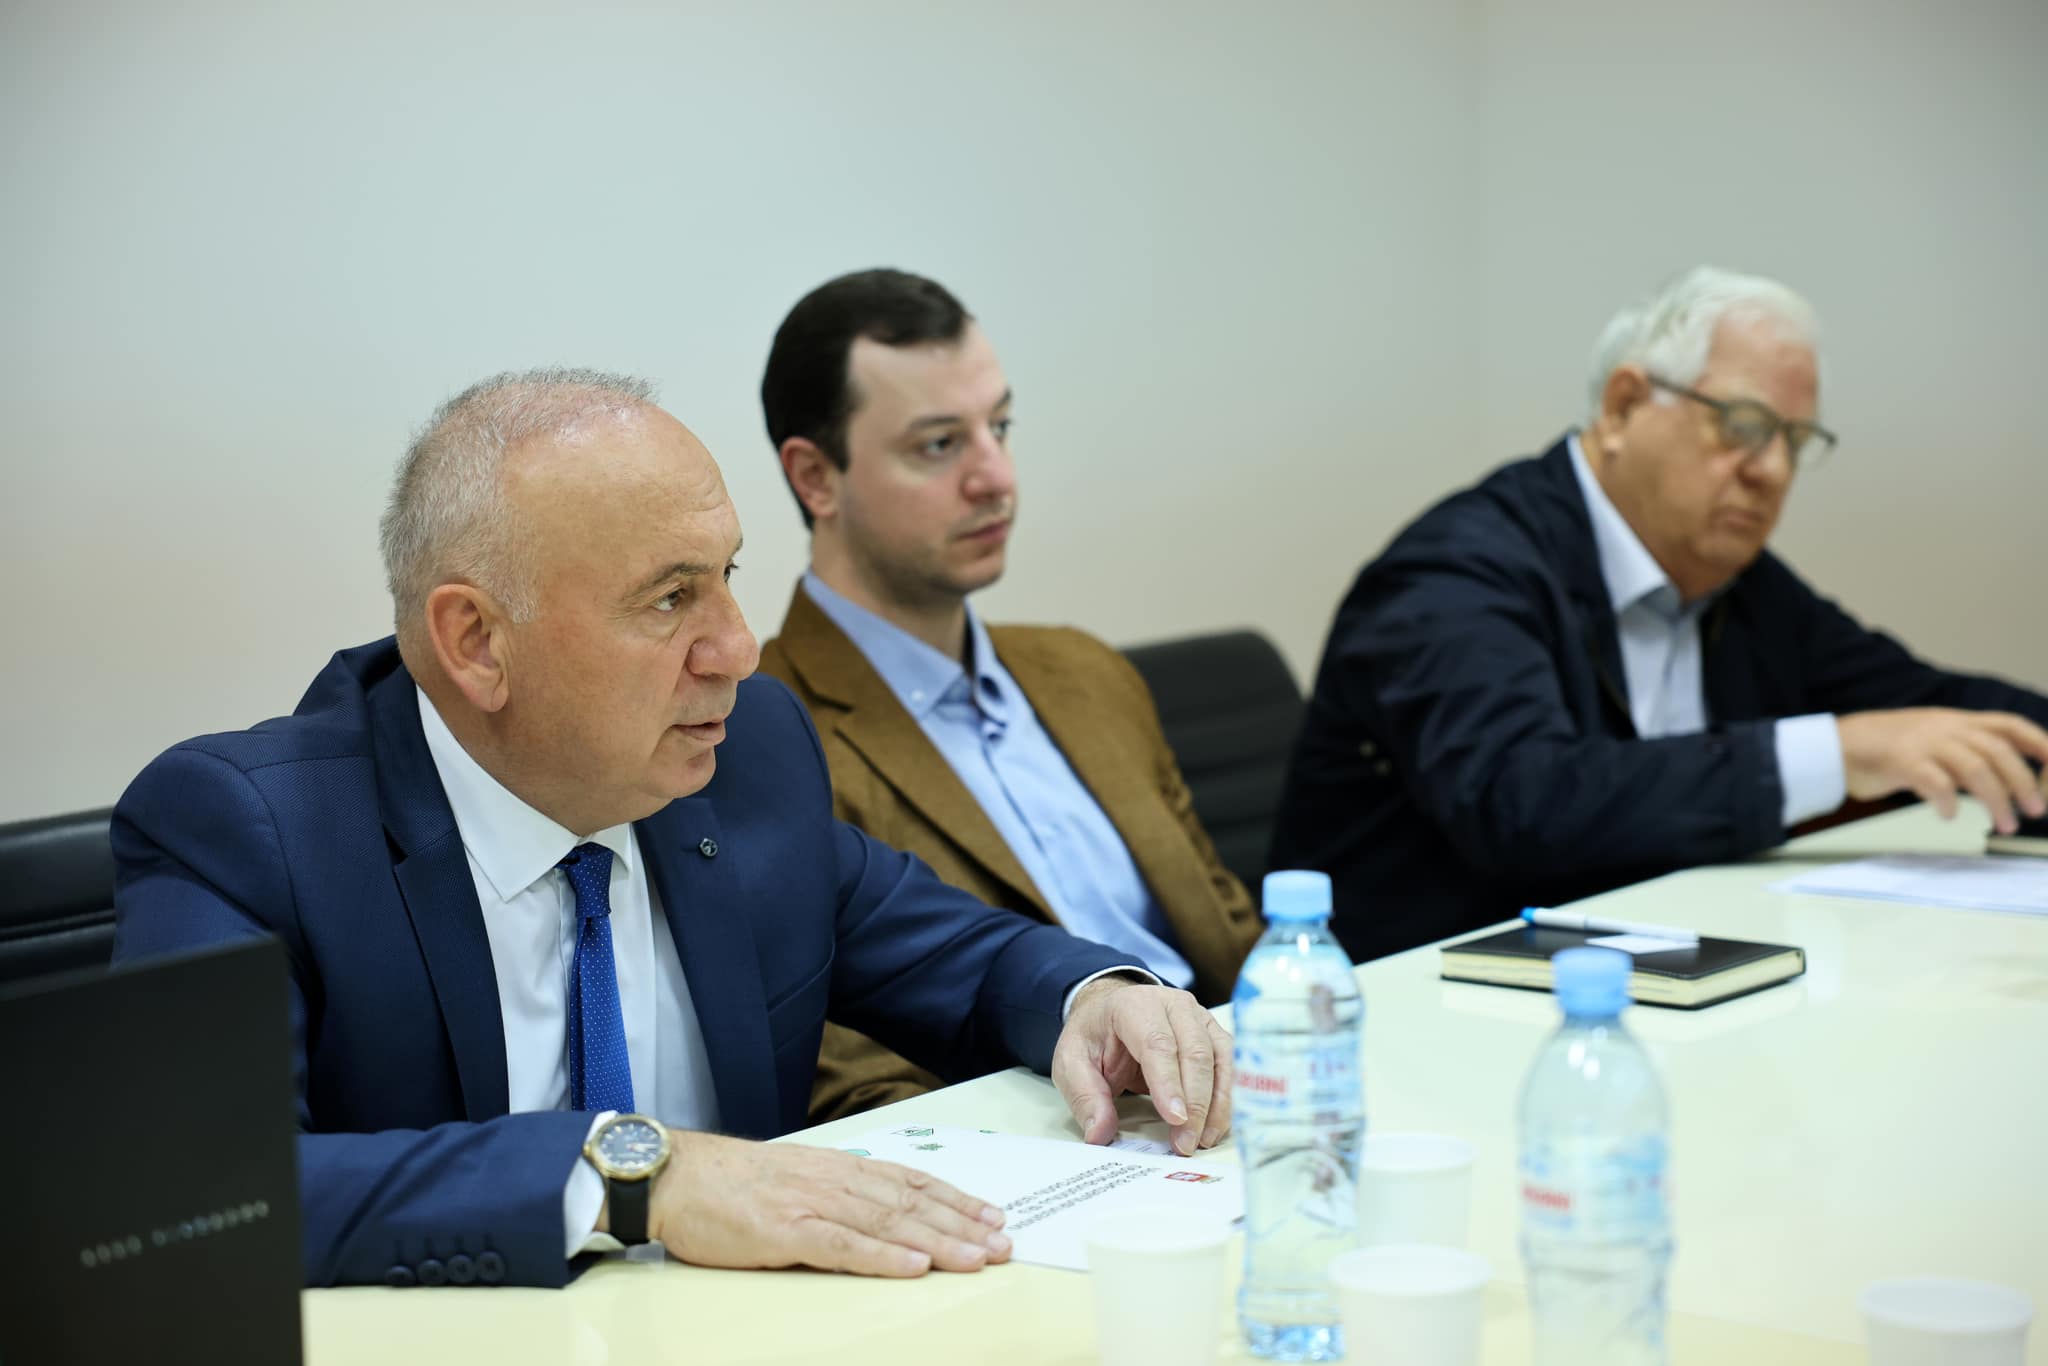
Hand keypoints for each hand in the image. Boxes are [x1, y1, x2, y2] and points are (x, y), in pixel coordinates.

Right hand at [633, 1131, 1010, 1276]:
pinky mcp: (784, 1231)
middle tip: (1003, 1243)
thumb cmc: (726, 1183)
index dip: (954, 1199)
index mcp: (835, 1168)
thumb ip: (831, 1192)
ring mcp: (810, 1203)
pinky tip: (914, 1267)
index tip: (991, 1215)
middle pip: (910, 1203)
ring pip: (888, 1223)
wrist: (671, 1175)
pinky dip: (883, 1257)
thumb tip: (873, 1212)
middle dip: (961, 1224)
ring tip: (977, 1257)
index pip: (908, 1182)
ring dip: (938, 1242)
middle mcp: (832, 1179)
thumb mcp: (790, 1178)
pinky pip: (843, 1245)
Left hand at [1052, 977, 1233, 1156]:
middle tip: (1187, 1142)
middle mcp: (1173, 1004)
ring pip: (1220, 1058)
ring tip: (1204, 1140)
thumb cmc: (1094, 1036)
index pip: (1157, 1043)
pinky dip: (1227, 1098)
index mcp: (1134, 1005)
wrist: (1111, 1012)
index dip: (1168, 1082)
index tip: (1175, 1119)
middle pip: (1195, 1051)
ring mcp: (1199, 1017)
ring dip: (1217, 1103)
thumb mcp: (1071, 1062)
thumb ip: (1085, 1097)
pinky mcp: (1214, 1033)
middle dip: (1195, 1102)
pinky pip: (1230, 1065)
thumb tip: (1100, 1134)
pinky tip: (1216, 1126)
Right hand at [1837, 708, 2047, 832]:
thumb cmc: (1886, 749)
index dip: (2038, 742)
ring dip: (1996, 800)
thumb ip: (1964, 753)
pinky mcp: (1901, 761)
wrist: (1835, 745)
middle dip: (2022, 783)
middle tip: (2035, 811)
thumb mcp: (1932, 741)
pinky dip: (1949, 801)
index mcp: (1956, 721)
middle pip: (1997, 752)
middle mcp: (1945, 727)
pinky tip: (1950, 815)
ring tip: (2005, 825)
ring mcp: (1923, 742)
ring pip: (1975, 768)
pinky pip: (1935, 781)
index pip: (2008, 725)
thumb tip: (2002, 779)